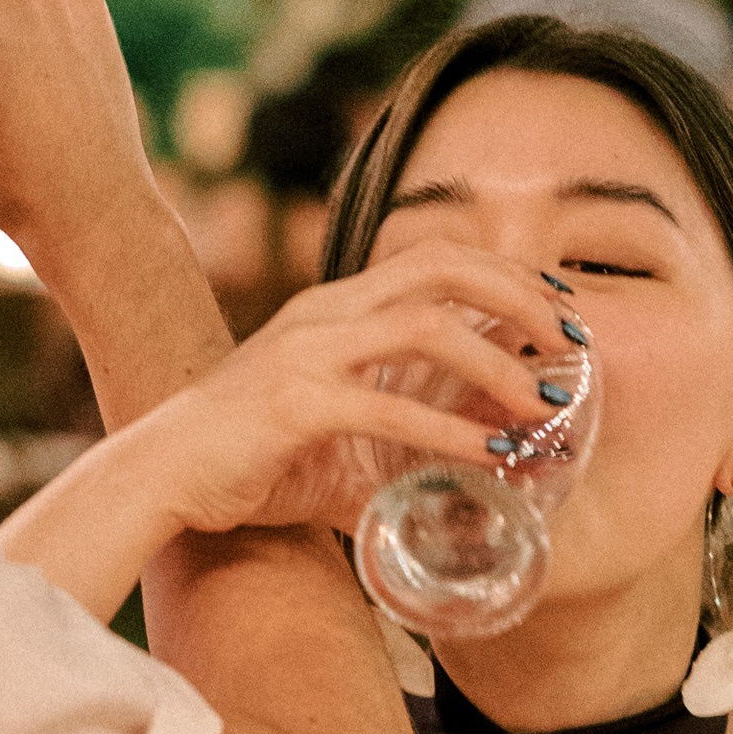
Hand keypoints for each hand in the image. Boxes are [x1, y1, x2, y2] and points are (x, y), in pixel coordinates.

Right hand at [103, 239, 582, 543]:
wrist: (160, 476)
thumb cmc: (246, 458)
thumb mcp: (333, 430)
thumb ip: (398, 437)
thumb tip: (480, 468)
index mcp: (336, 307)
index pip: (436, 257)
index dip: (507, 273)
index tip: (560, 306)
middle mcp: (326, 313)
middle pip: (442, 266)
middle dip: (519, 294)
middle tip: (572, 338)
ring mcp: (308, 353)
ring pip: (425, 326)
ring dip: (496, 361)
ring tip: (542, 404)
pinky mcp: (294, 404)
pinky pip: (388, 408)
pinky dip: (448, 431)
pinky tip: (489, 456)